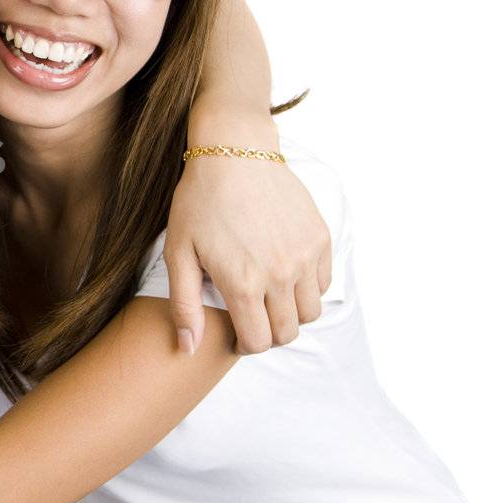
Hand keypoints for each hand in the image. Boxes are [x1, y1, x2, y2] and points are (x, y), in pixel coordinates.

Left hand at [165, 156, 331, 354]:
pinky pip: (323, 283)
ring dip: (291, 314)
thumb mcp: (178, 253)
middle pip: (287, 332)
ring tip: (269, 297)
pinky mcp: (320, 238)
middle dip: (269, 333)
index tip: (237, 334)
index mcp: (243, 284)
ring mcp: (304, 256)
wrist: (234, 153)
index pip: (258, 342)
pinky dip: (307, 288)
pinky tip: (284, 274)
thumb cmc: (198, 202)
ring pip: (310, 312)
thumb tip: (187, 349)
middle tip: (253, 318)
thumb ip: (183, 306)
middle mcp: (280, 275)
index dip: (245, 345)